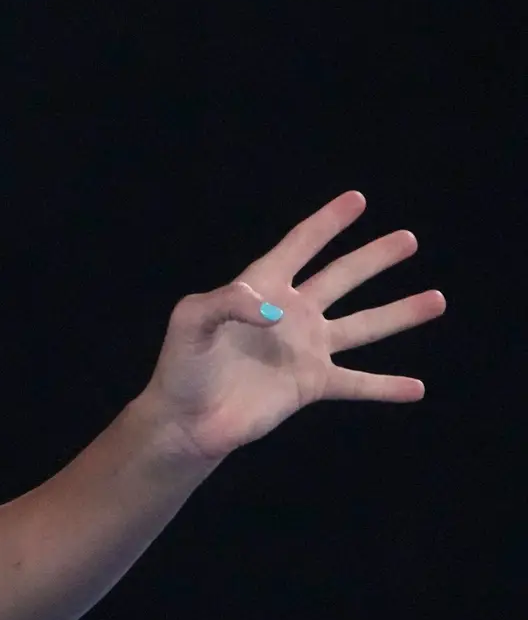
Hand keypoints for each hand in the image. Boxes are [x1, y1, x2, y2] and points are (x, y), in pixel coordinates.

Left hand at [137, 190, 445, 463]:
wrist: (187, 419)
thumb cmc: (182, 365)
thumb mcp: (191, 321)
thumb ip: (227, 303)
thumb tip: (275, 311)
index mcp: (260, 288)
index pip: (299, 246)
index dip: (326, 223)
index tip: (357, 199)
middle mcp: (290, 313)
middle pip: (341, 277)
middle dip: (374, 258)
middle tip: (408, 239)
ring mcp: (304, 348)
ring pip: (363, 326)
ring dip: (400, 313)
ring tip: (437, 299)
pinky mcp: (311, 384)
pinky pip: (357, 383)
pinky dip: (386, 387)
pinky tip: (417, 388)